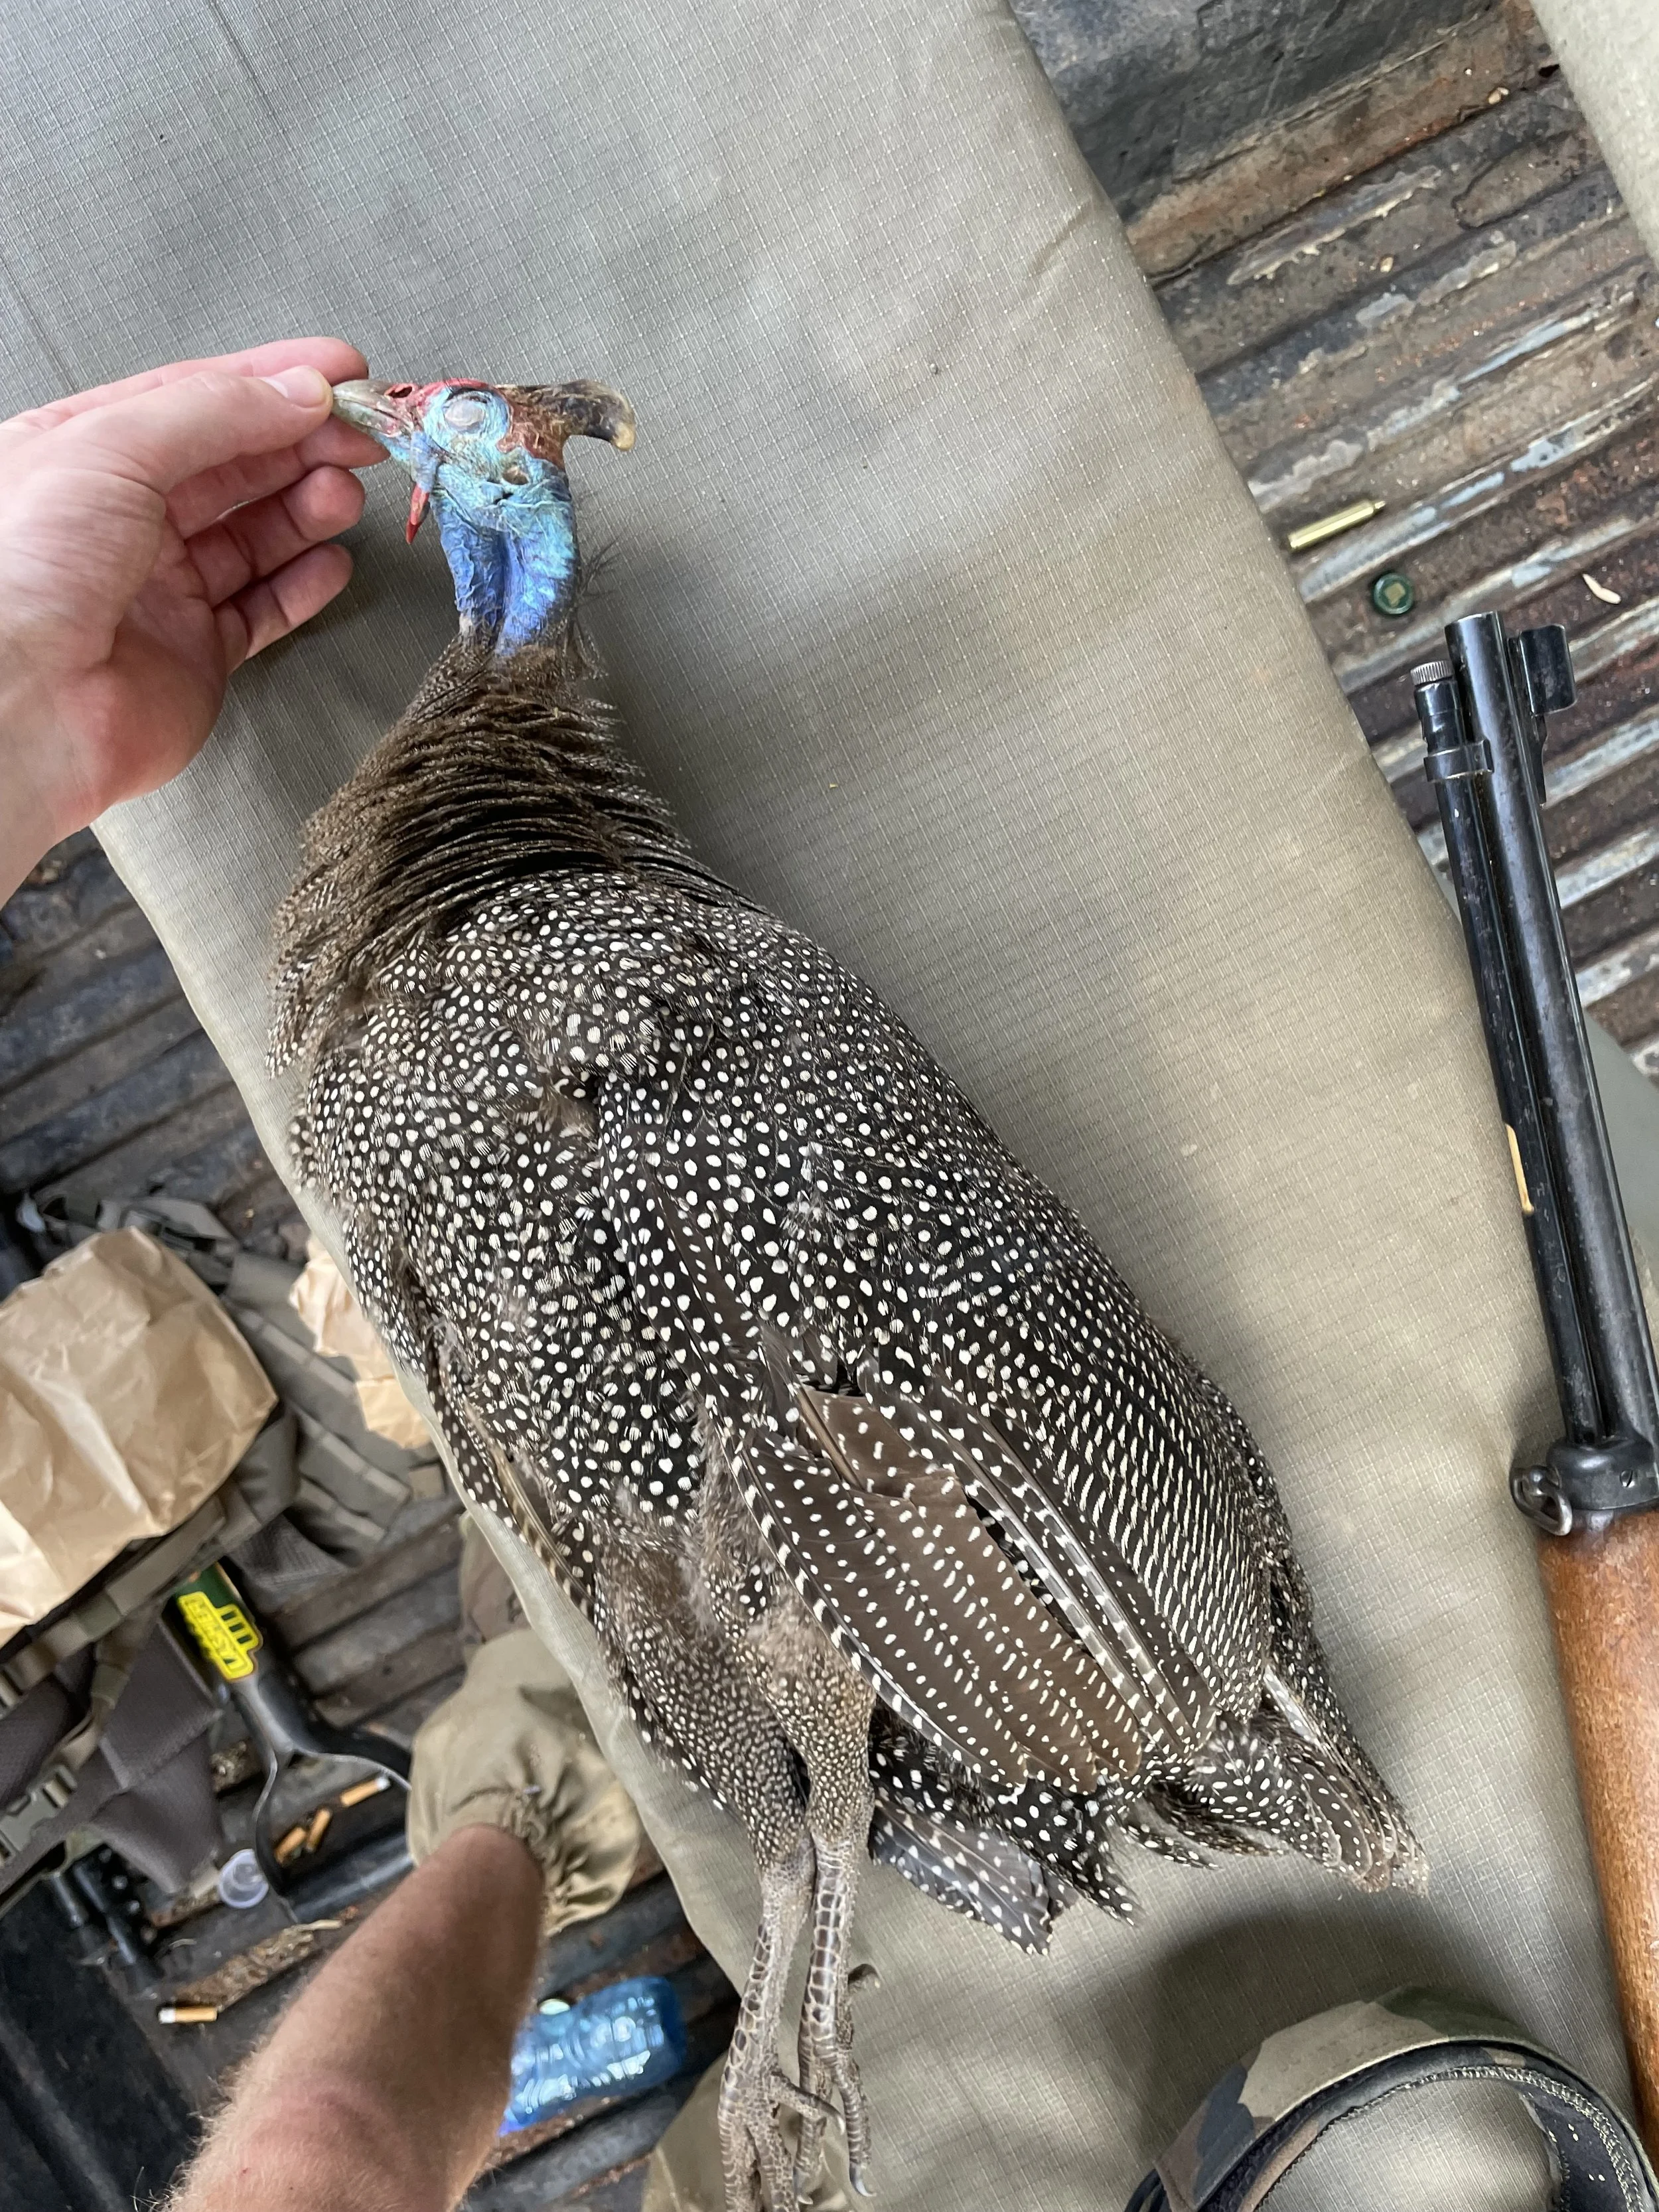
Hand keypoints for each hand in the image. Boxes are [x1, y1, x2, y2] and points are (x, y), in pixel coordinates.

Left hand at [0, 339, 385, 902]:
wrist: (23, 702)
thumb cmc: (25, 571)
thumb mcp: (113, 447)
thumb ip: (213, 412)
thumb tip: (295, 391)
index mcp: (83, 452)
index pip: (193, 398)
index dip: (271, 381)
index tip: (340, 369)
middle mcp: (121, 518)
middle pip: (233, 464)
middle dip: (303, 442)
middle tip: (362, 432)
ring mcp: (161, 587)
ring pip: (255, 534)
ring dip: (307, 507)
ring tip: (346, 492)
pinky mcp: (194, 652)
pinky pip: (263, 609)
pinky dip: (304, 583)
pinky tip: (333, 561)